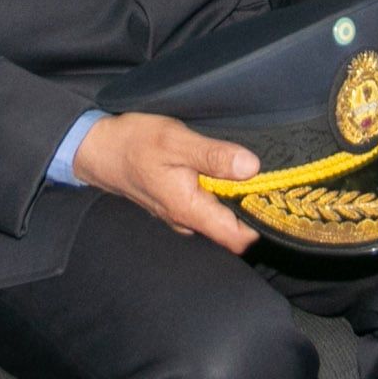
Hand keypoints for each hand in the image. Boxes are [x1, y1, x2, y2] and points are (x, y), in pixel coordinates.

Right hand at [72, 111, 262, 254]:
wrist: (99, 148)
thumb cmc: (134, 143)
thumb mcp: (174, 141)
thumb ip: (213, 155)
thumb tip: (251, 167)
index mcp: (190, 210)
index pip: (238, 238)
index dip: (263, 222)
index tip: (278, 196)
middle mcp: (188, 221)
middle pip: (234, 228)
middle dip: (255, 206)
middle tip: (273, 176)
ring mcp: (183, 215)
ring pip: (222, 216)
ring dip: (238, 198)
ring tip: (254, 170)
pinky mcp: (179, 204)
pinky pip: (210, 207)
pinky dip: (223, 193)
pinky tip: (228, 171)